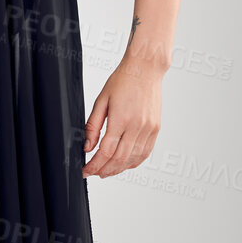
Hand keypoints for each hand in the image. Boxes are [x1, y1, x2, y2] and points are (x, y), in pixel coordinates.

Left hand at [81, 60, 161, 177]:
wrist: (145, 70)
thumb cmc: (123, 81)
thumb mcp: (101, 100)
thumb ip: (93, 126)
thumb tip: (87, 146)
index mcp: (121, 119)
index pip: (105, 151)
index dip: (94, 165)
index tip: (86, 170)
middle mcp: (137, 126)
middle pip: (119, 159)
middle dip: (104, 170)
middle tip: (94, 173)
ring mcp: (148, 129)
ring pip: (133, 159)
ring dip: (118, 169)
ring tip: (107, 171)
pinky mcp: (155, 129)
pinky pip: (145, 153)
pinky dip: (133, 162)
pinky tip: (124, 164)